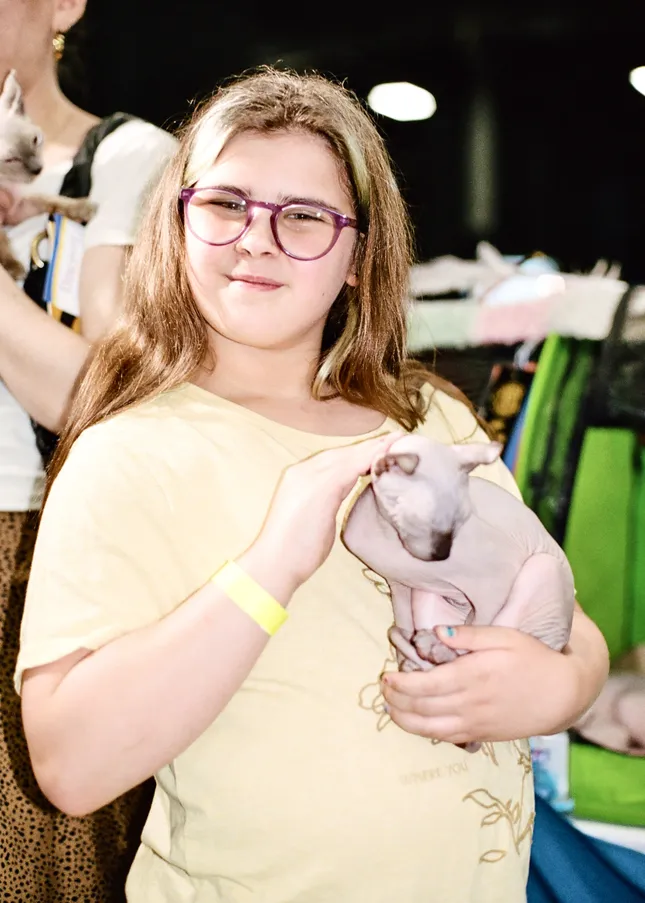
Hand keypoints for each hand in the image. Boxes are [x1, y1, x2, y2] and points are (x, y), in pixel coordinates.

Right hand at [251, 431, 402, 592]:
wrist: (274, 565)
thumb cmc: (294, 553)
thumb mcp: (313, 519)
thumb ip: (327, 503)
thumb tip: (340, 500)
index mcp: (299, 478)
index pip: (333, 460)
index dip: (358, 454)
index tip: (380, 449)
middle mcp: (302, 471)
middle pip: (342, 454)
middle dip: (368, 446)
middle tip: (395, 439)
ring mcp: (309, 477)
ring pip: (348, 456)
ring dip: (374, 448)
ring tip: (396, 441)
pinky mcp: (321, 488)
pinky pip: (351, 467)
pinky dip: (369, 459)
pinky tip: (385, 455)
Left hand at [381, 624, 589, 744]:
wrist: (563, 694)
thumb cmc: (534, 658)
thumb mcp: (504, 636)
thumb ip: (468, 635)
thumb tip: (436, 632)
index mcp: (471, 676)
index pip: (424, 685)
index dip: (400, 684)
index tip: (386, 676)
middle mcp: (469, 703)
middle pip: (421, 709)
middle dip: (396, 701)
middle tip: (383, 689)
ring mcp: (476, 723)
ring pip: (430, 729)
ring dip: (405, 721)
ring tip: (391, 708)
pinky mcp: (483, 736)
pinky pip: (447, 738)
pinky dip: (426, 732)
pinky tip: (417, 722)